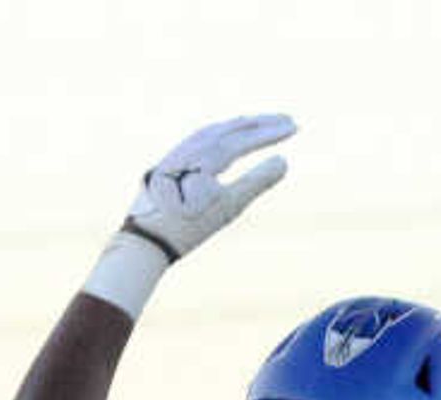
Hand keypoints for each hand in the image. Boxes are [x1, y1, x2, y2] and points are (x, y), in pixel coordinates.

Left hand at [119, 114, 294, 262]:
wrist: (146, 238)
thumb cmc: (188, 226)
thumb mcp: (228, 207)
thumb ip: (257, 181)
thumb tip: (284, 161)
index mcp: (203, 158)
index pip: (242, 139)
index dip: (269, 133)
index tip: (294, 127)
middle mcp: (189, 149)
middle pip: (229, 129)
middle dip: (259, 123)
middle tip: (287, 120)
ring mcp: (177, 154)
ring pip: (213, 131)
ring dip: (240, 125)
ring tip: (261, 123)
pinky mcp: (170, 162)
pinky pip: (199, 139)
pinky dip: (220, 133)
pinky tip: (226, 137)